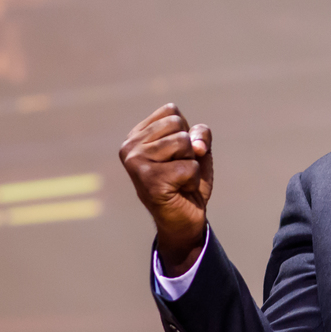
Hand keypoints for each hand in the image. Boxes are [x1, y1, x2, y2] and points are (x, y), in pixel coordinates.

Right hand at [119, 103, 212, 275]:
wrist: (184, 220)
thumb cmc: (187, 181)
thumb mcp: (198, 150)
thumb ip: (201, 135)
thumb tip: (197, 147)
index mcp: (136, 135)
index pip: (171, 111)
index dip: (185, 132)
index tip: (175, 155)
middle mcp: (130, 147)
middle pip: (177, 125)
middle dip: (188, 148)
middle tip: (177, 170)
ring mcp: (136, 163)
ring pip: (183, 143)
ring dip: (190, 164)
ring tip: (177, 179)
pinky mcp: (149, 181)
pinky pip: (189, 167)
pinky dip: (192, 180)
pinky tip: (179, 190)